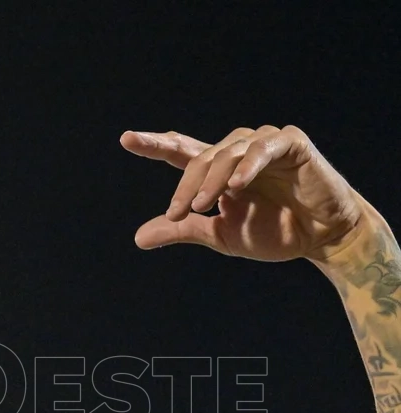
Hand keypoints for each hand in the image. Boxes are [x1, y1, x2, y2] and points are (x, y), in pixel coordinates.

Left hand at [120, 126, 365, 261]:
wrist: (320, 238)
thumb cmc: (273, 232)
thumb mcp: (219, 234)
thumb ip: (182, 230)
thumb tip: (138, 238)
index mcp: (216, 170)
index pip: (180, 152)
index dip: (154, 144)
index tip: (126, 138)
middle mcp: (236, 151)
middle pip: (200, 157)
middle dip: (185, 185)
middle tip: (178, 212)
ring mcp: (263, 144)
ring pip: (227, 153)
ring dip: (211, 180)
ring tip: (204, 206)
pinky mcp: (291, 143)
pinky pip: (263, 148)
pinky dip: (247, 166)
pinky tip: (236, 185)